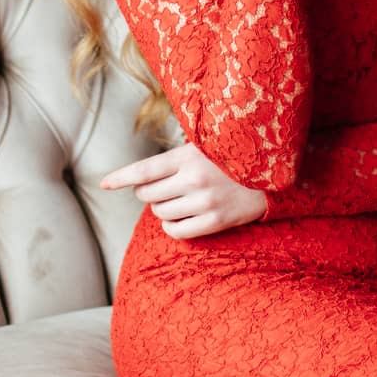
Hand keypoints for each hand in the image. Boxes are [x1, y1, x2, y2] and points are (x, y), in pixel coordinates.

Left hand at [99, 141, 267, 237]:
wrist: (272, 173)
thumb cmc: (232, 156)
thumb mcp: (205, 145)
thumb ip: (175, 156)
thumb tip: (140, 176)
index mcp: (189, 155)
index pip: (144, 169)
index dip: (120, 177)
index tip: (103, 183)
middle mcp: (195, 179)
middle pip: (148, 194)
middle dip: (147, 192)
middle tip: (162, 186)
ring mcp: (205, 202)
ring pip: (159, 213)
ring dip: (161, 208)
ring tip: (177, 199)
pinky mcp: (215, 221)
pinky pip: (176, 231)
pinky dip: (171, 226)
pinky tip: (179, 217)